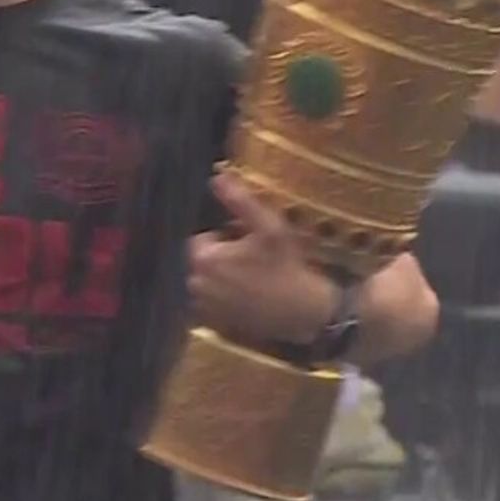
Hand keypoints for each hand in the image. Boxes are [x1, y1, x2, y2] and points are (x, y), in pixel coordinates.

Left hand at [187, 173, 341, 348]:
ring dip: (224, 279)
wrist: (303, 314)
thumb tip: (217, 175)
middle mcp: (195, 286)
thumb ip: (240, 200)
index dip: (225, 239)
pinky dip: (227, 301)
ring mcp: (205, 309)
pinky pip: (215, 304)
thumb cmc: (286, 267)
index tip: (248, 244)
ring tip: (254, 280)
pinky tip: (251, 299)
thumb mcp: (269, 227)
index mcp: (203, 260)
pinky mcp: (216, 325)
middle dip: (222, 259)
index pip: (202, 239)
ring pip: (209, 283)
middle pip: (204, 261)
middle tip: (253, 261)